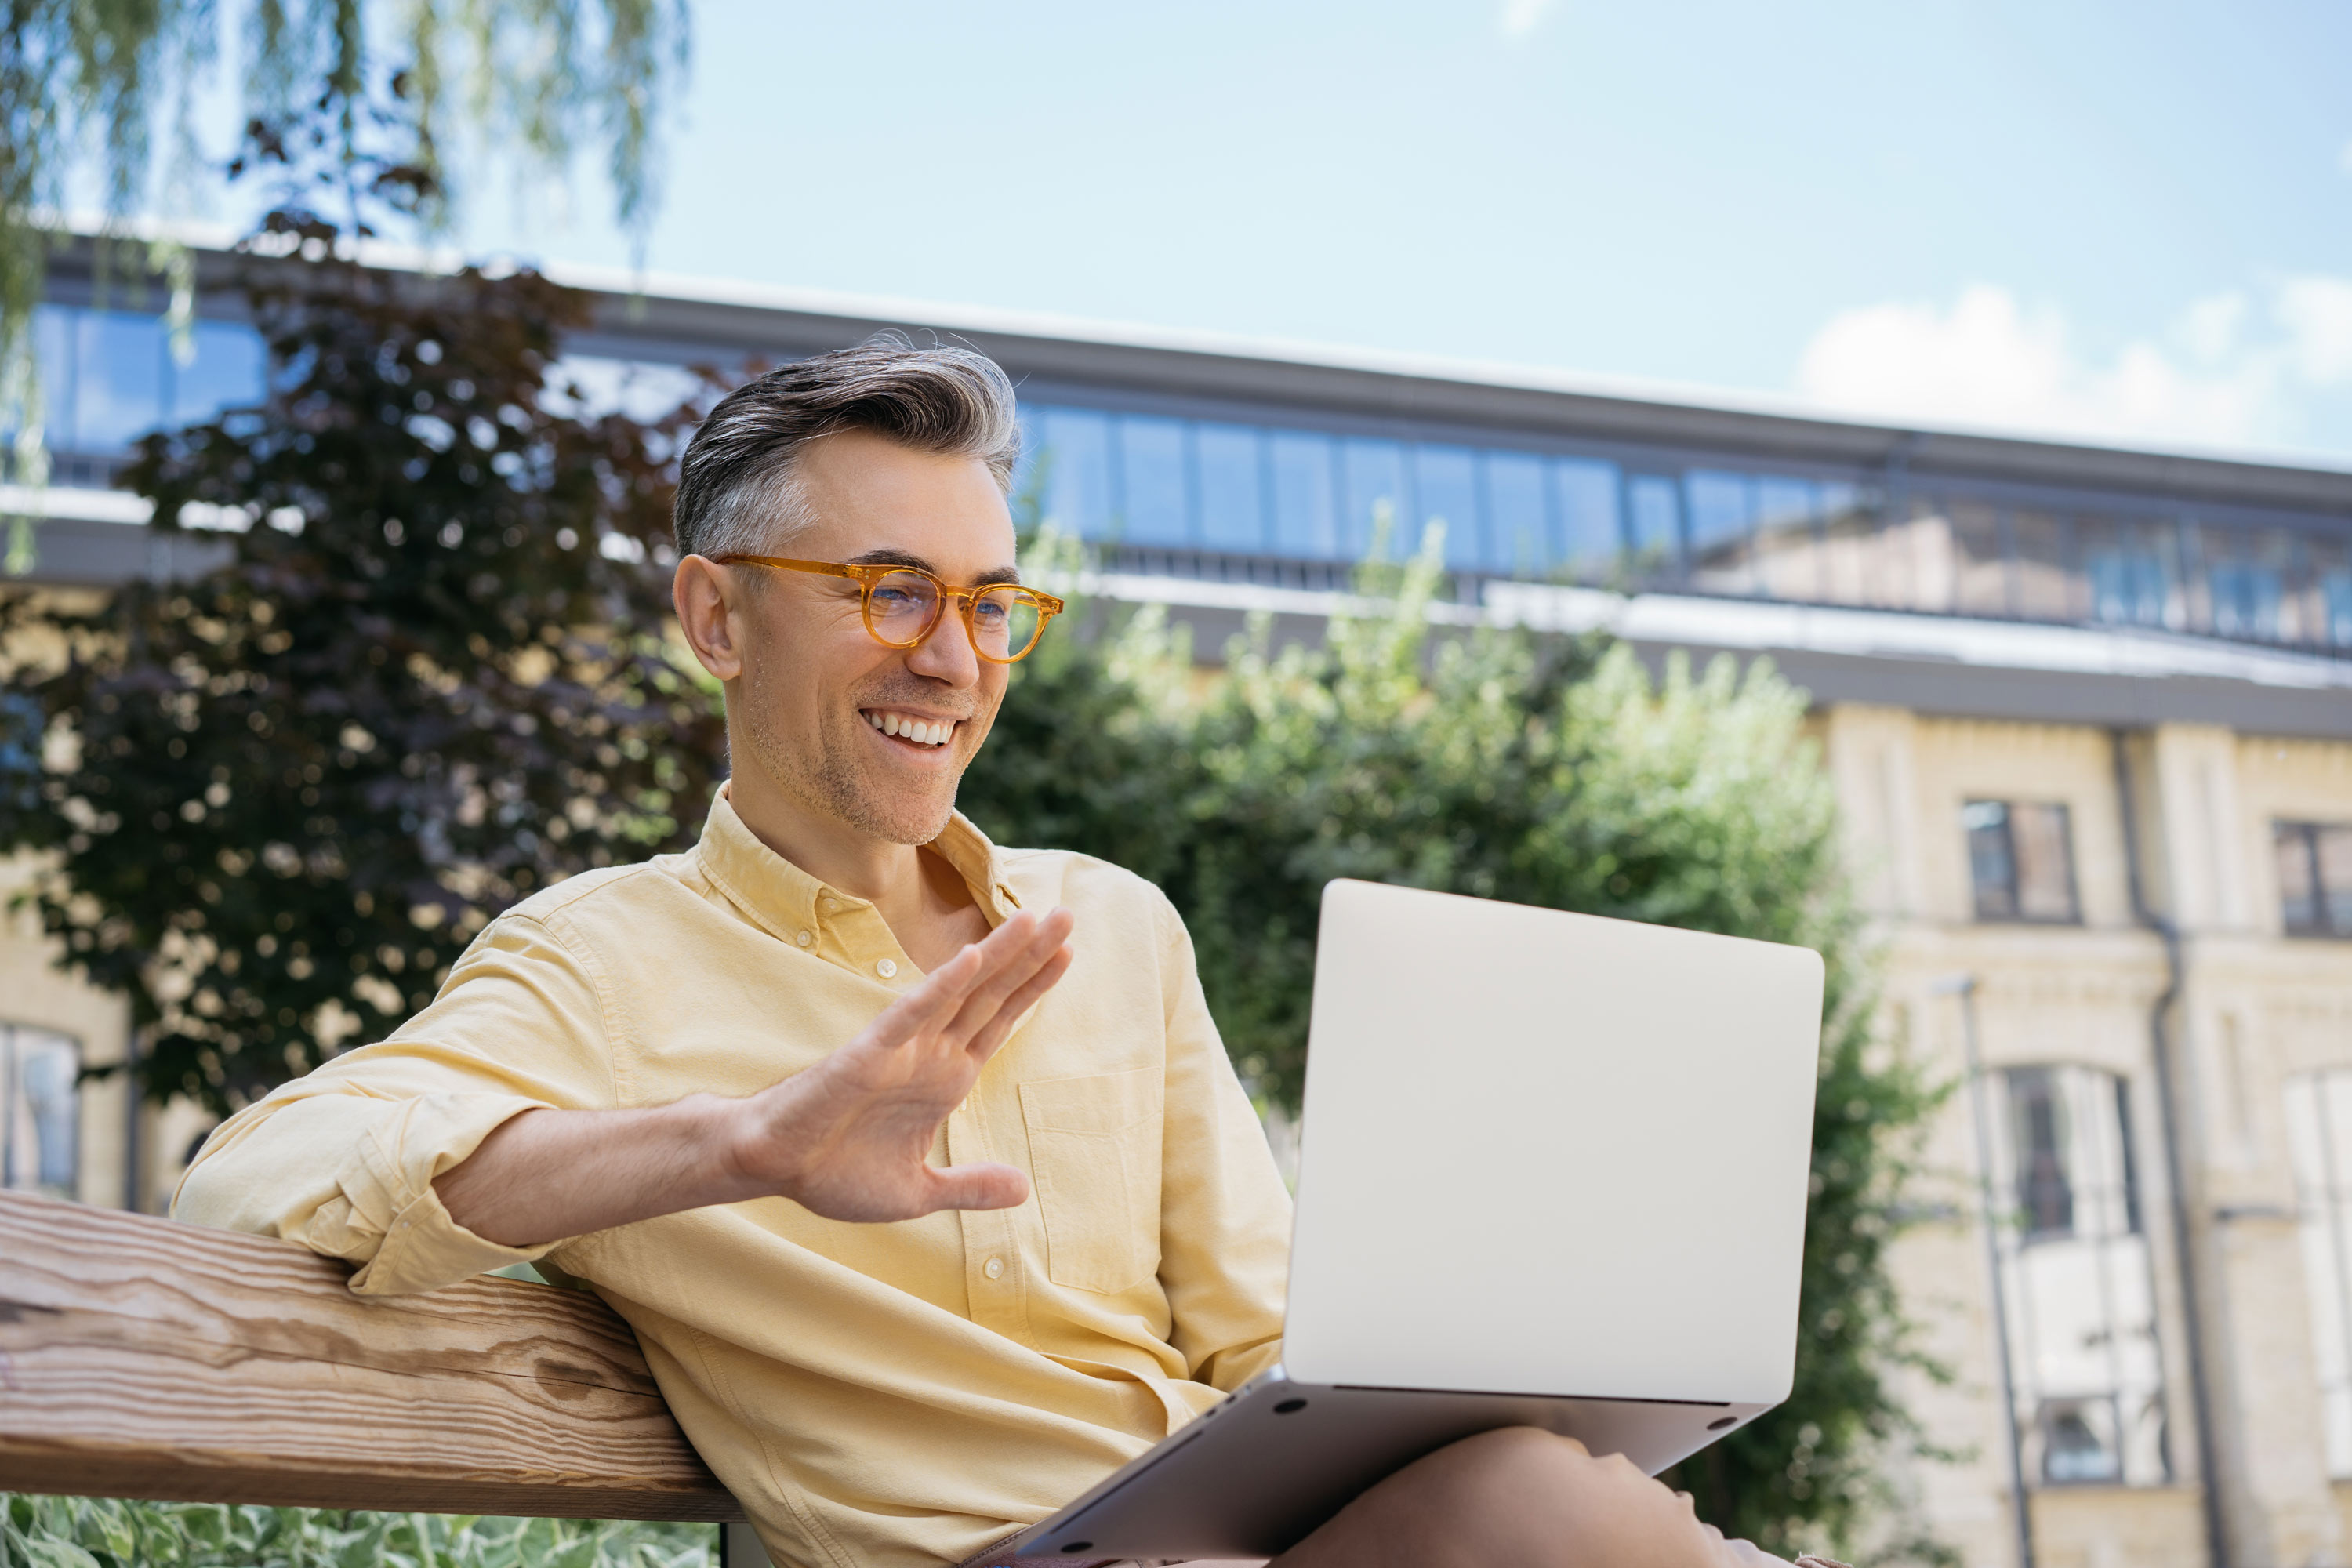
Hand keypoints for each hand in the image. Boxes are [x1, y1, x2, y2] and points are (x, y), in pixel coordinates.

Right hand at [727, 906, 1075, 1220]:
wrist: (775, 1169)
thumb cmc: (834, 1172)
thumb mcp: (918, 1192)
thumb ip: (969, 1187)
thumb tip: (1023, 1189)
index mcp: (944, 1078)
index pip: (1000, 1022)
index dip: (1033, 987)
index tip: (1068, 952)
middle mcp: (929, 1053)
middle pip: (990, 995)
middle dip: (1030, 956)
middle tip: (1068, 914)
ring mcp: (901, 1049)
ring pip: (958, 992)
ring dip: (996, 955)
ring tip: (1034, 918)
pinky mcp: (867, 1054)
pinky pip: (910, 1015)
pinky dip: (940, 987)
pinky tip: (970, 959)